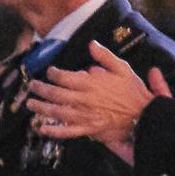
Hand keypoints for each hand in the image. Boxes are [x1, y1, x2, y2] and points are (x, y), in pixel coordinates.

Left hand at [26, 42, 167, 164]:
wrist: (144, 114)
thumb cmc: (133, 91)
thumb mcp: (123, 68)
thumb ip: (105, 56)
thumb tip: (91, 44)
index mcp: (91, 83)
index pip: (65, 77)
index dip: (54, 73)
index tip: (49, 71)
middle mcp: (83, 99)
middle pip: (56, 94)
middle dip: (41, 89)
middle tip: (32, 86)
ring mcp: (84, 116)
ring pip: (57, 112)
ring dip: (41, 108)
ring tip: (30, 104)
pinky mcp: (87, 129)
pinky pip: (67, 131)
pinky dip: (54, 131)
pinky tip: (42, 128)